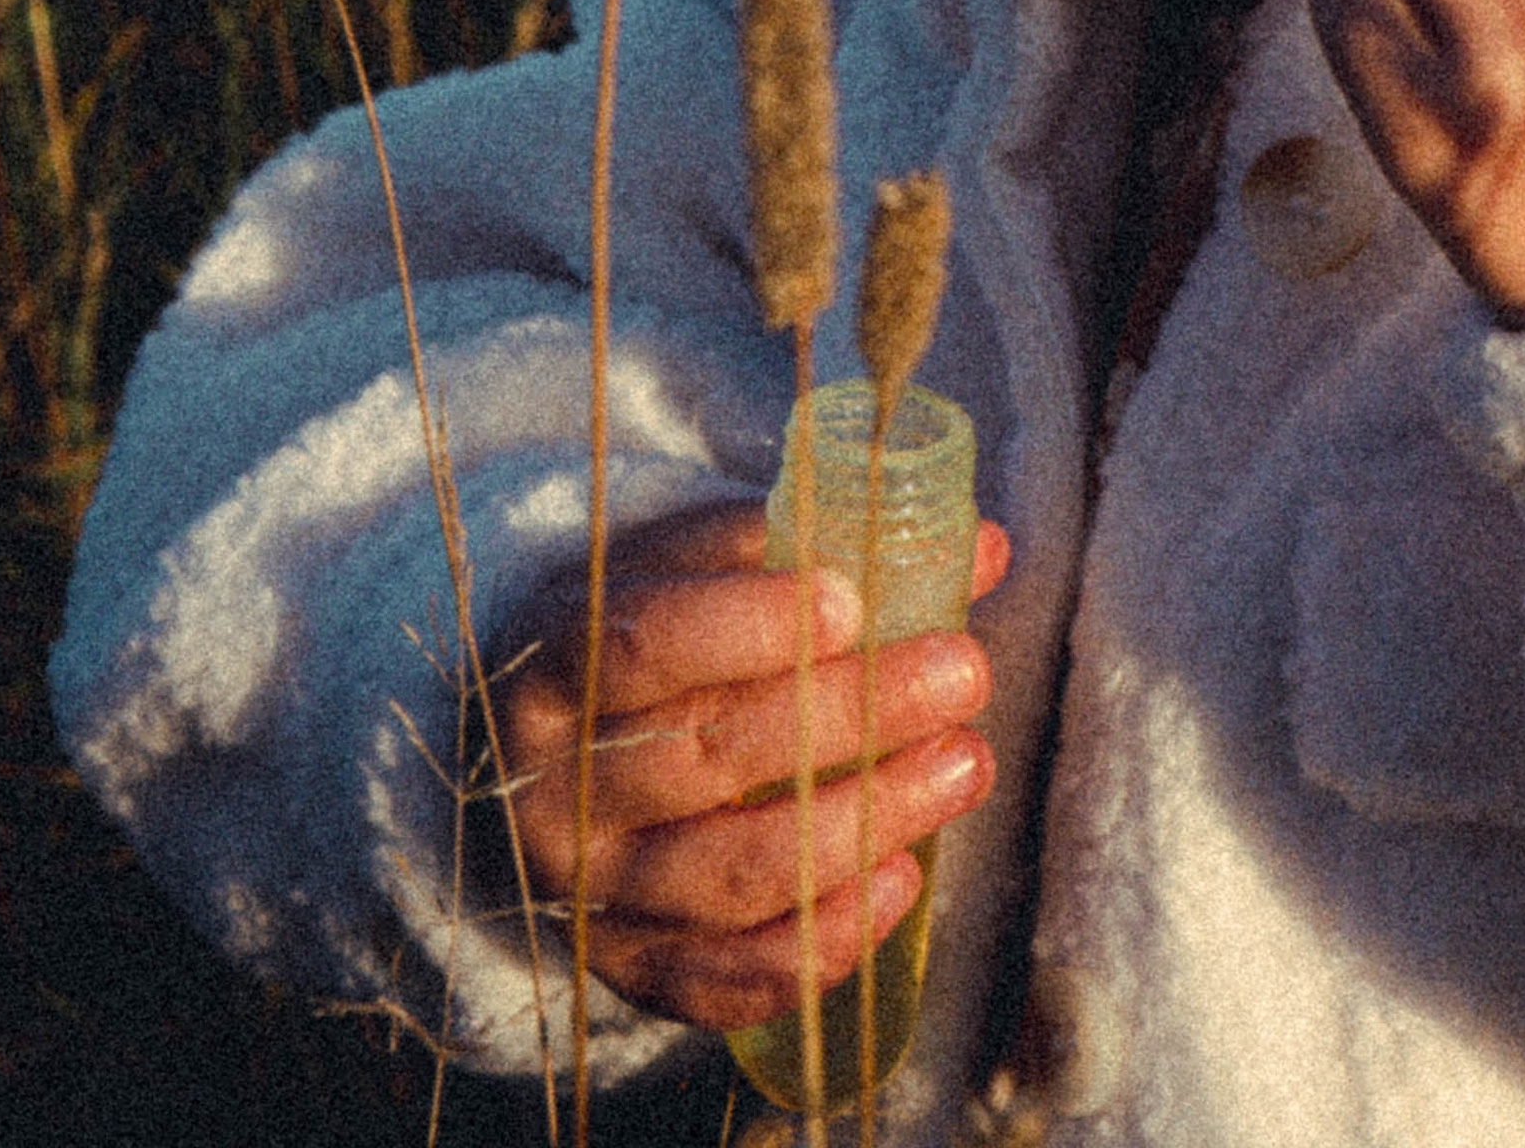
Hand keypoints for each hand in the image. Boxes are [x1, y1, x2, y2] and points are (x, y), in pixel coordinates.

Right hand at [493, 498, 1008, 1028]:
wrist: (547, 762)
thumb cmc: (643, 639)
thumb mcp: (691, 569)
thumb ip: (810, 545)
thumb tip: (977, 546)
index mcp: (559, 668)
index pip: (648, 645)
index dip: (751, 625)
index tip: (854, 603)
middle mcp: (561, 791)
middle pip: (712, 757)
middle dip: (854, 714)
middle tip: (963, 674)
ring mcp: (595, 893)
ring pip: (737, 873)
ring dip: (866, 822)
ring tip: (965, 765)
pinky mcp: (635, 974)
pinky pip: (734, 979)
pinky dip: (826, 939)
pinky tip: (902, 878)